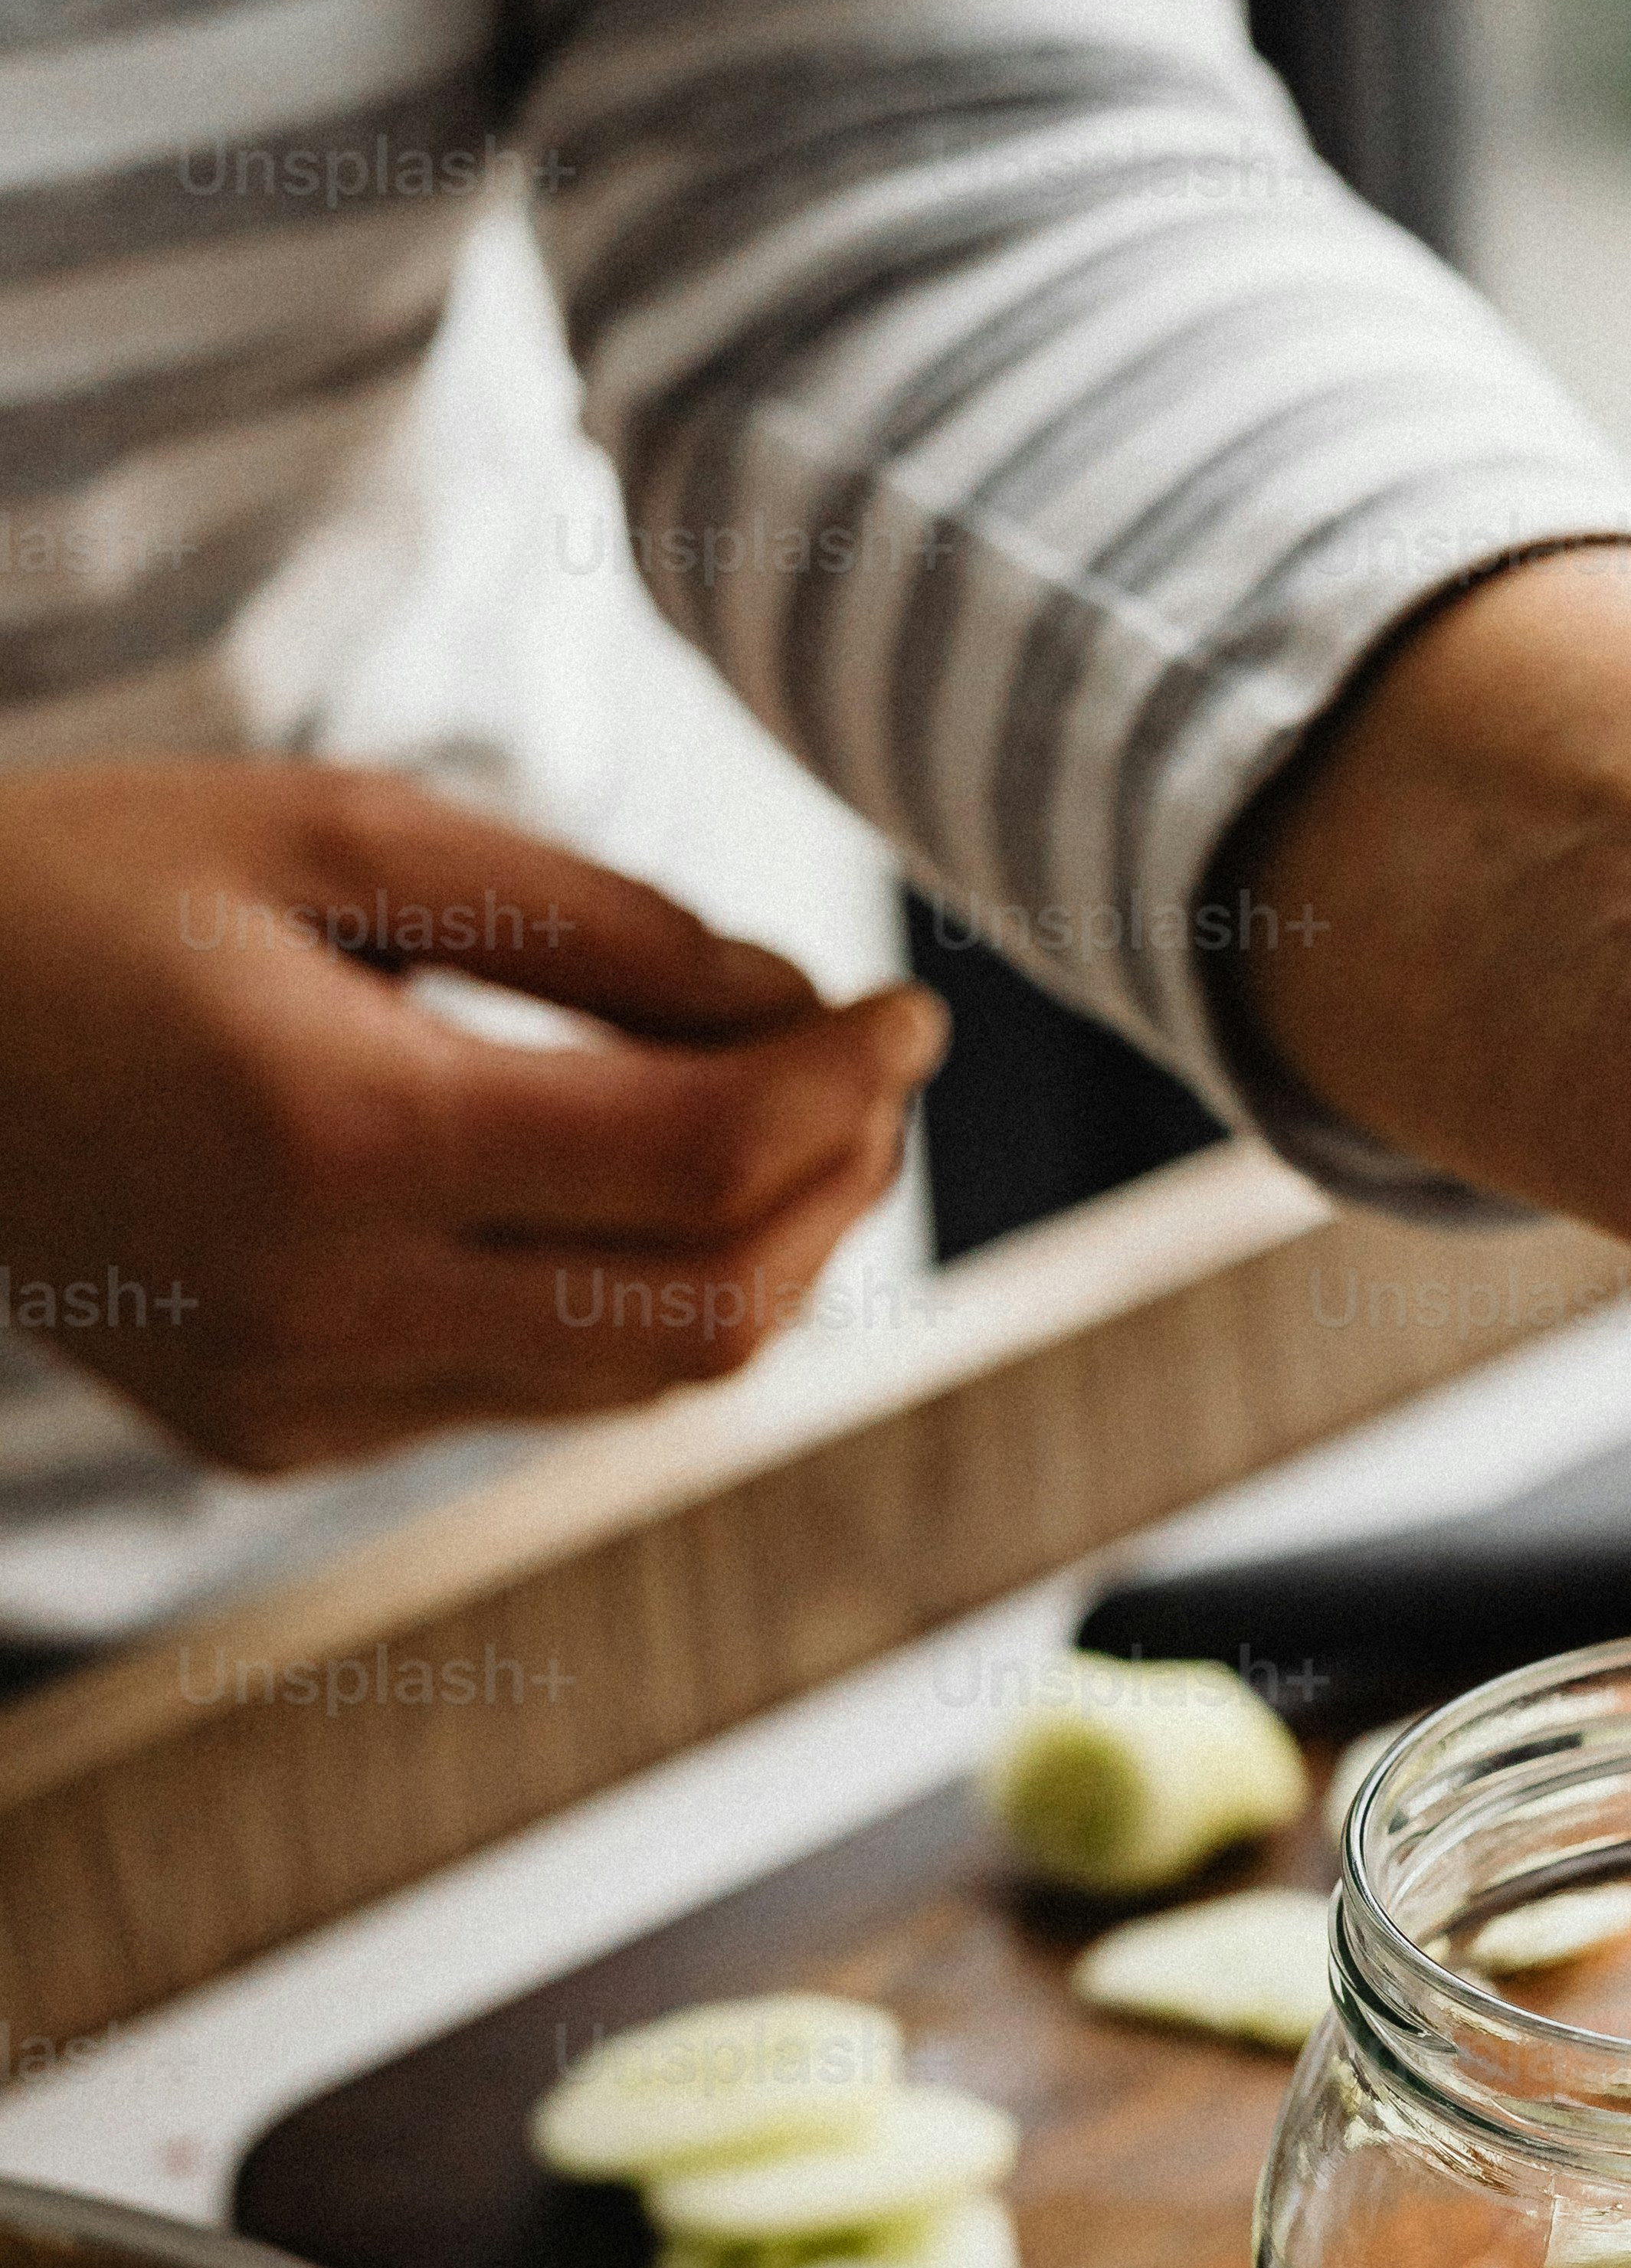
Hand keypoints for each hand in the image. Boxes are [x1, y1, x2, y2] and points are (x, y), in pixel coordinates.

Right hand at [0, 762, 946, 1471]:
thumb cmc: (79, 884)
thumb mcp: (336, 833)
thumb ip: (589, 923)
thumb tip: (793, 1003)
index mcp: (338, 1131)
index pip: (697, 1160)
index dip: (842, 1089)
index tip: (910, 1012)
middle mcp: (324, 1302)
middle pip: (703, 1313)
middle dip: (830, 1197)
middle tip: (870, 1080)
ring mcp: (296, 1396)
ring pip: (630, 1382)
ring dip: (749, 1264)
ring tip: (788, 1130)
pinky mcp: (272, 1434)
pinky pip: (520, 1396)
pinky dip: (617, 1304)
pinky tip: (621, 1196)